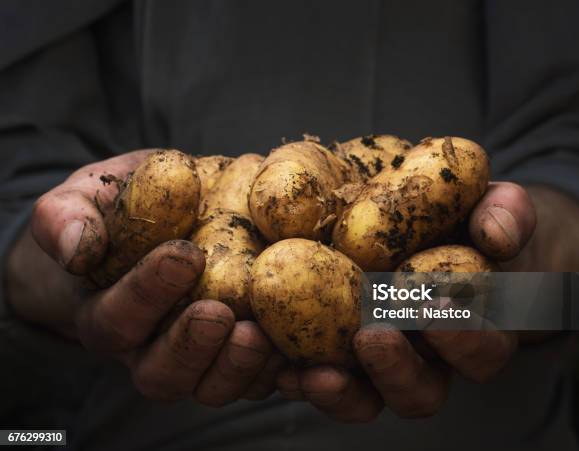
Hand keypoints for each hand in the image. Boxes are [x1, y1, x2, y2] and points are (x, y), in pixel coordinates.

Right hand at [6, 151, 284, 404]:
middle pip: (163, 374)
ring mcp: (198, 355)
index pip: (118, 319)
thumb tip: (76, 248)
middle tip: (221, 313)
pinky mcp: (237, 351)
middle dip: (192, 347)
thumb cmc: (118, 213)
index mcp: (109, 313)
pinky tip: (301, 341)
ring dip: (239, 365)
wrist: (157, 224)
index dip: (147, 293)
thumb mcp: (85, 199)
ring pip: (212, 385)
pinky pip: (257, 375)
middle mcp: (151, 346)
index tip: (184, 254)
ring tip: (261, 332)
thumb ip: (68, 217)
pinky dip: (279, 366)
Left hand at [277, 181, 536, 421]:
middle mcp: (426, 356)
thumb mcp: (494, 206)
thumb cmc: (465, 216)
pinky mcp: (334, 352)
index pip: (482, 351)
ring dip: (341, 392)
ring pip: (366, 398)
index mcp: (473, 327)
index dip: (465, 341)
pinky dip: (299, 377)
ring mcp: (378, 360)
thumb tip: (497, 234)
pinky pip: (319, 378)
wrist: (428, 222)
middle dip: (396, 371)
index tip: (438, 310)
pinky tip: (278, 362)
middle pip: (419, 392)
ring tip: (313, 371)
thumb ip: (507, 213)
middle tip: (373, 337)